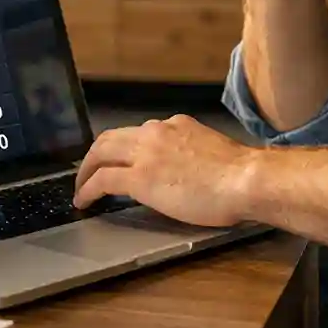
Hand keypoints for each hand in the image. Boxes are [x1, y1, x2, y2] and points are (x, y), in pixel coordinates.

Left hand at [73, 115, 257, 226]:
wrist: (246, 179)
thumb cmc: (240, 174)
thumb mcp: (209, 151)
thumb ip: (190, 152)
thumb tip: (184, 169)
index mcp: (174, 125)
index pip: (138, 132)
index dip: (123, 147)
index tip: (118, 160)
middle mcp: (156, 132)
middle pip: (110, 137)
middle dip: (95, 155)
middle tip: (88, 173)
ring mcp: (145, 153)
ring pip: (100, 153)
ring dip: (86, 171)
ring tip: (81, 189)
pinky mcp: (139, 177)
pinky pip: (102, 180)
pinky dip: (88, 190)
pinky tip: (84, 202)